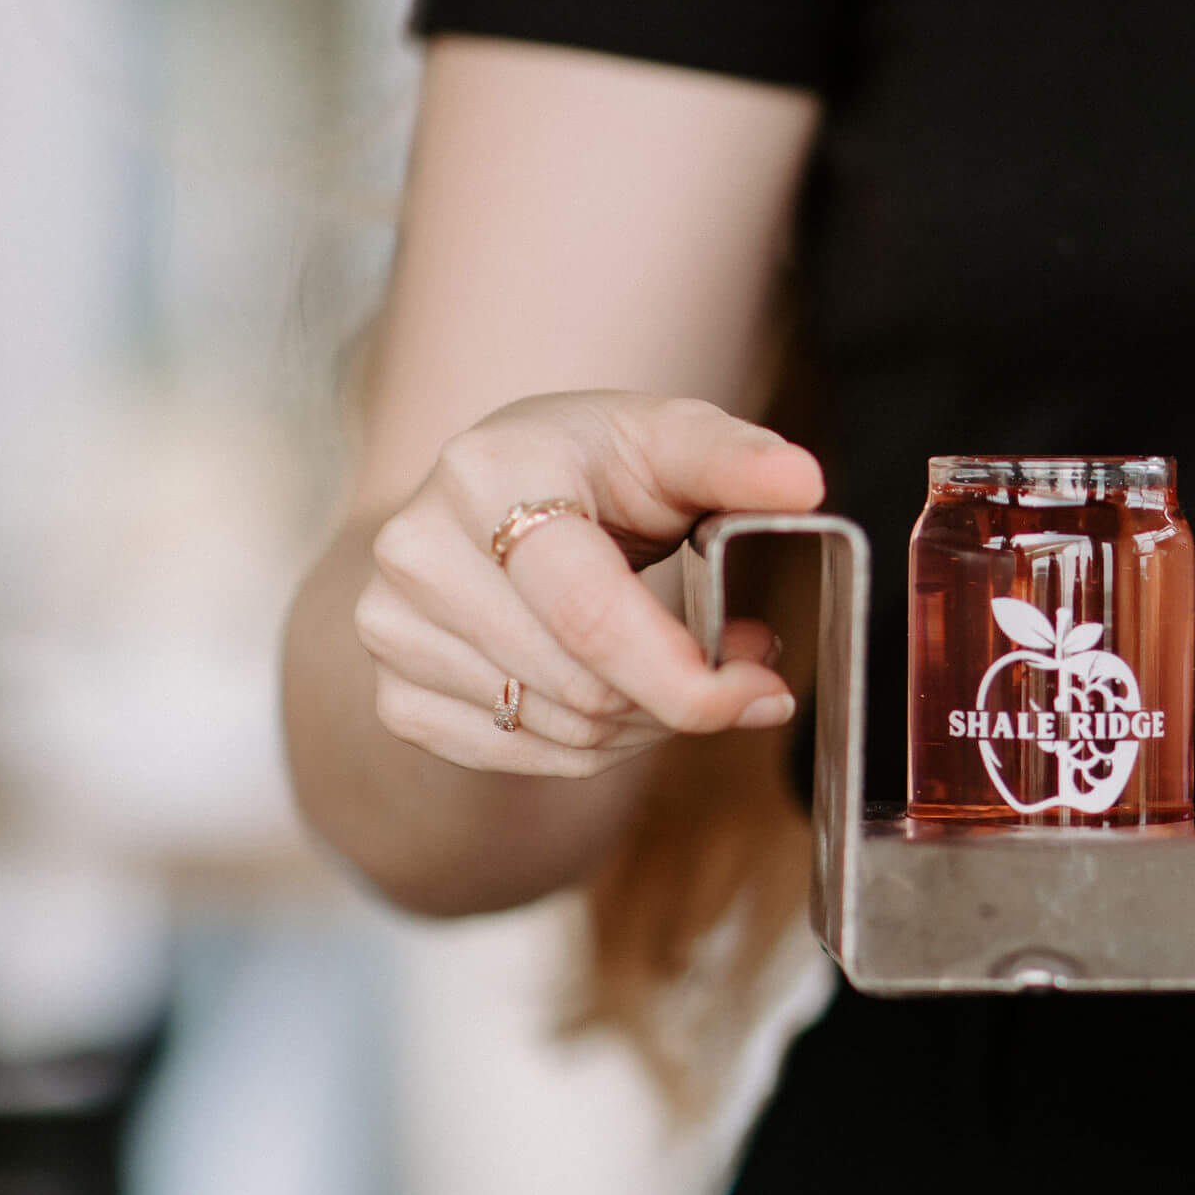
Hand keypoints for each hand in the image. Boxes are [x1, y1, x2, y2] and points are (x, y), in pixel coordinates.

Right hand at [353, 392, 824, 776]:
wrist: (495, 493)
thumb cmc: (591, 464)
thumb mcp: (667, 438)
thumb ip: (736, 458)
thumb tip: (802, 483)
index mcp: (487, 475)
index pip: (593, 618)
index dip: (689, 679)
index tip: (764, 690)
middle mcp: (418, 552)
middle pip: (583, 690)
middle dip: (682, 697)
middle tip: (735, 662)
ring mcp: (392, 627)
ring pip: (562, 732)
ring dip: (646, 720)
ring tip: (676, 661)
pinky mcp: (394, 691)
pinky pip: (522, 757)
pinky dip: (592, 743)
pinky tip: (616, 688)